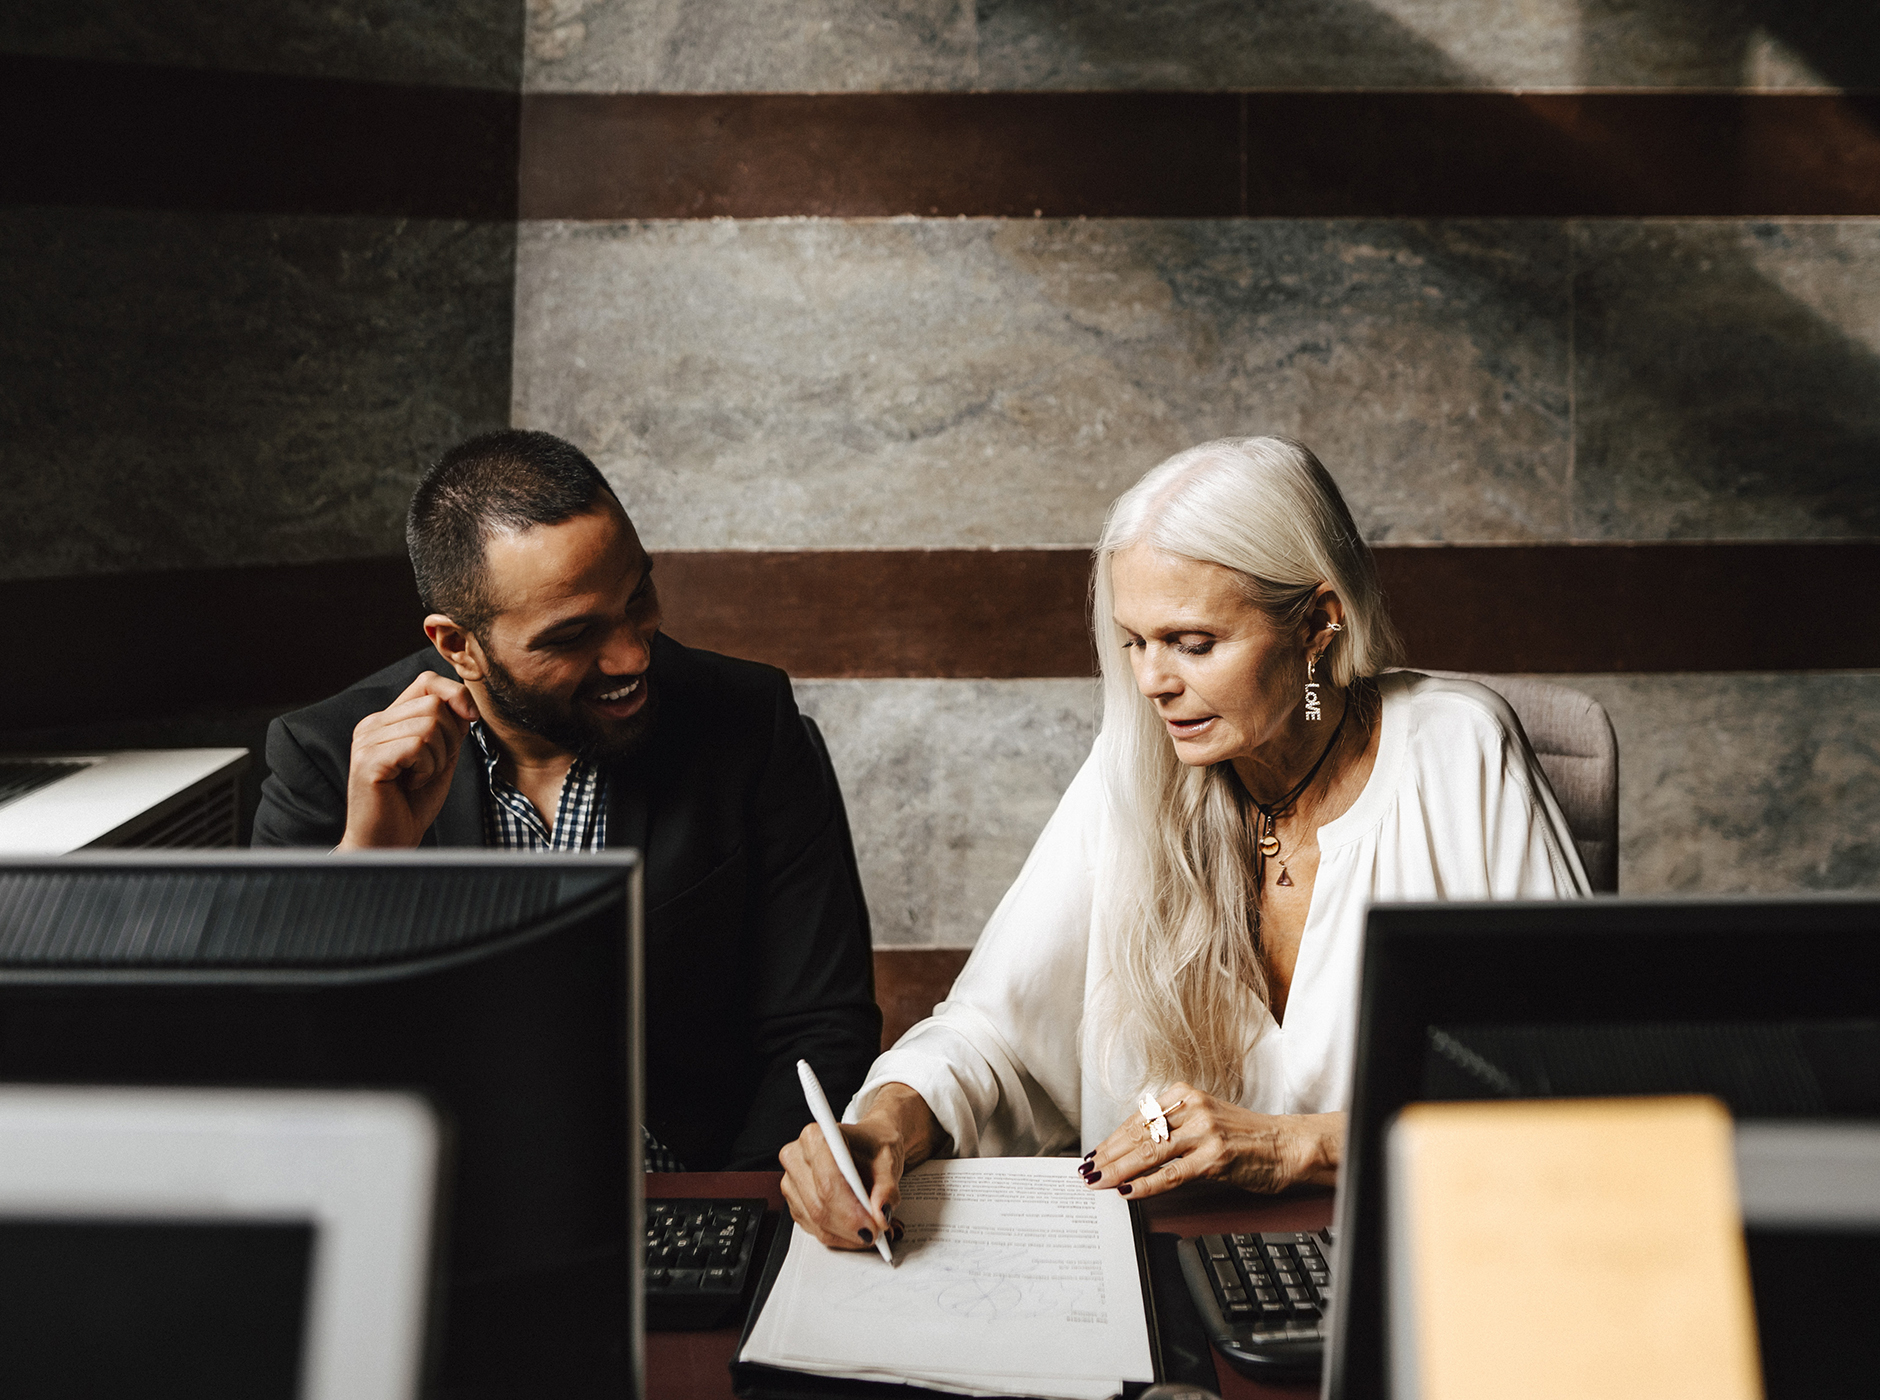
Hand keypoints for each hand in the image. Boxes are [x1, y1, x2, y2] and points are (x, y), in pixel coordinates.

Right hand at [336, 672, 479, 848]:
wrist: (389, 842)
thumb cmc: (412, 804)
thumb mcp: (439, 758)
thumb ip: (448, 729)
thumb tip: (466, 703)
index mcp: (387, 720)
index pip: (426, 683)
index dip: (455, 695)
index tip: (471, 719)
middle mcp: (372, 725)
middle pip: (433, 703)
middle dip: (450, 739)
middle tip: (432, 768)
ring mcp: (367, 741)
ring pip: (428, 724)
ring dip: (438, 757)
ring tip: (420, 777)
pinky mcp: (369, 761)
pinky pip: (417, 745)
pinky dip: (427, 768)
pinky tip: (412, 784)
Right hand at [779, 1083, 940, 1249]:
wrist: (868, 1147)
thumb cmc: (873, 1147)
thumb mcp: (888, 1160)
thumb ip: (887, 1188)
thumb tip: (881, 1213)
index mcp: (815, 1137)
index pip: (827, 1182)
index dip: (850, 1210)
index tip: (873, 1225)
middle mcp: (796, 1158)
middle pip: (819, 1206)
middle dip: (851, 1227)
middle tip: (878, 1233)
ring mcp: (792, 1183)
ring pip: (817, 1223)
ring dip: (848, 1235)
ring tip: (875, 1230)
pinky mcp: (795, 1204)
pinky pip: (815, 1230)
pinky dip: (842, 1237)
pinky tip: (860, 1229)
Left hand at [1080, 1083, 1341, 1200]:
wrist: (1286, 1146)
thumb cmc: (1246, 1137)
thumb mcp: (1204, 1120)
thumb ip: (1172, 1129)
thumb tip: (1132, 1151)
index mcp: (1185, 1093)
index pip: (1138, 1118)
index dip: (1113, 1138)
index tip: (1096, 1153)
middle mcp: (1192, 1107)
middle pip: (1138, 1134)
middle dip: (1109, 1155)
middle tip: (1088, 1170)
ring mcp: (1204, 1132)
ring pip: (1148, 1152)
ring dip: (1118, 1170)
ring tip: (1099, 1181)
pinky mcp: (1214, 1158)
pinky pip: (1171, 1174)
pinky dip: (1146, 1184)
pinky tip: (1128, 1191)